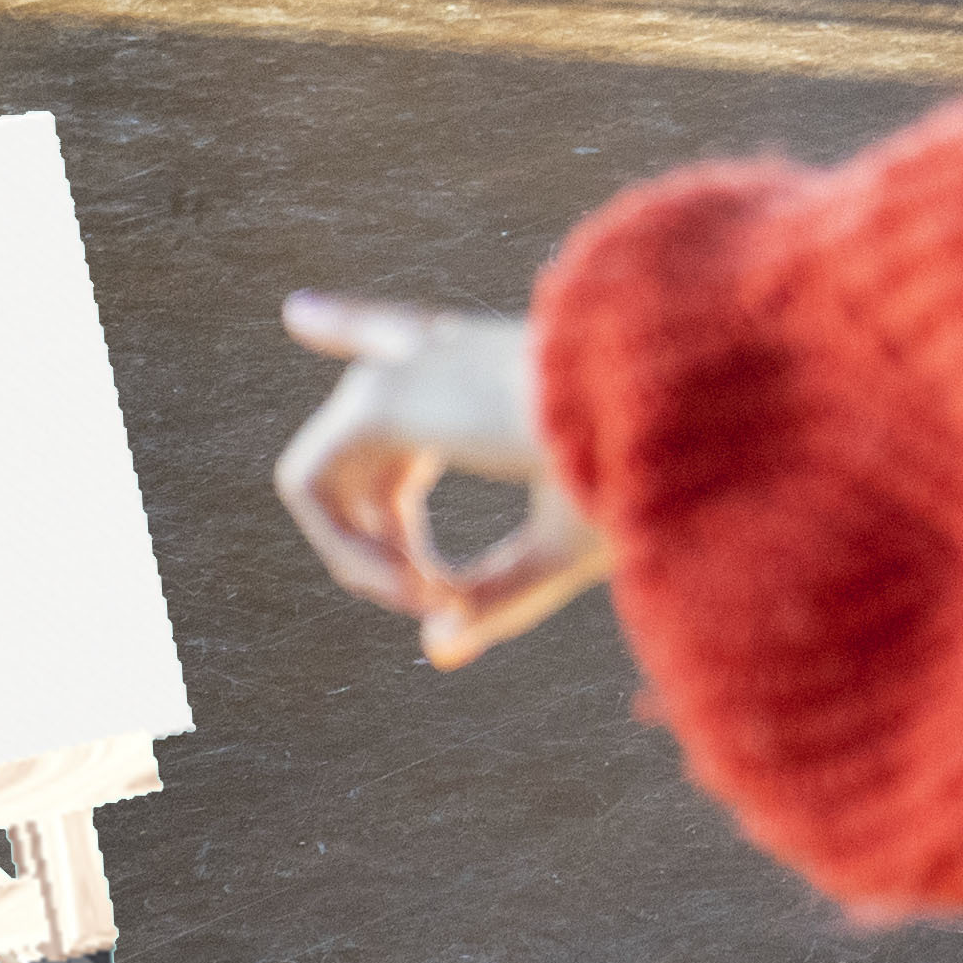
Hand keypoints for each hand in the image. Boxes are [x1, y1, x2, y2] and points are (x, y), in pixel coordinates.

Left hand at [274, 294, 616, 667]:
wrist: (663, 422)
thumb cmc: (640, 473)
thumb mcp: (564, 543)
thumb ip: (494, 596)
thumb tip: (436, 651)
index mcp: (489, 364)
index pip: (402, 332)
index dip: (348, 322)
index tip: (299, 311)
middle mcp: (438, 354)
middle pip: (366, 453)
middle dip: (389, 545)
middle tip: (448, 594)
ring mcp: (403, 368)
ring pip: (327, 477)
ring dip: (369, 559)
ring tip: (438, 594)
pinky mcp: (379, 397)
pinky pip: (309, 485)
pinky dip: (348, 549)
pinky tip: (415, 582)